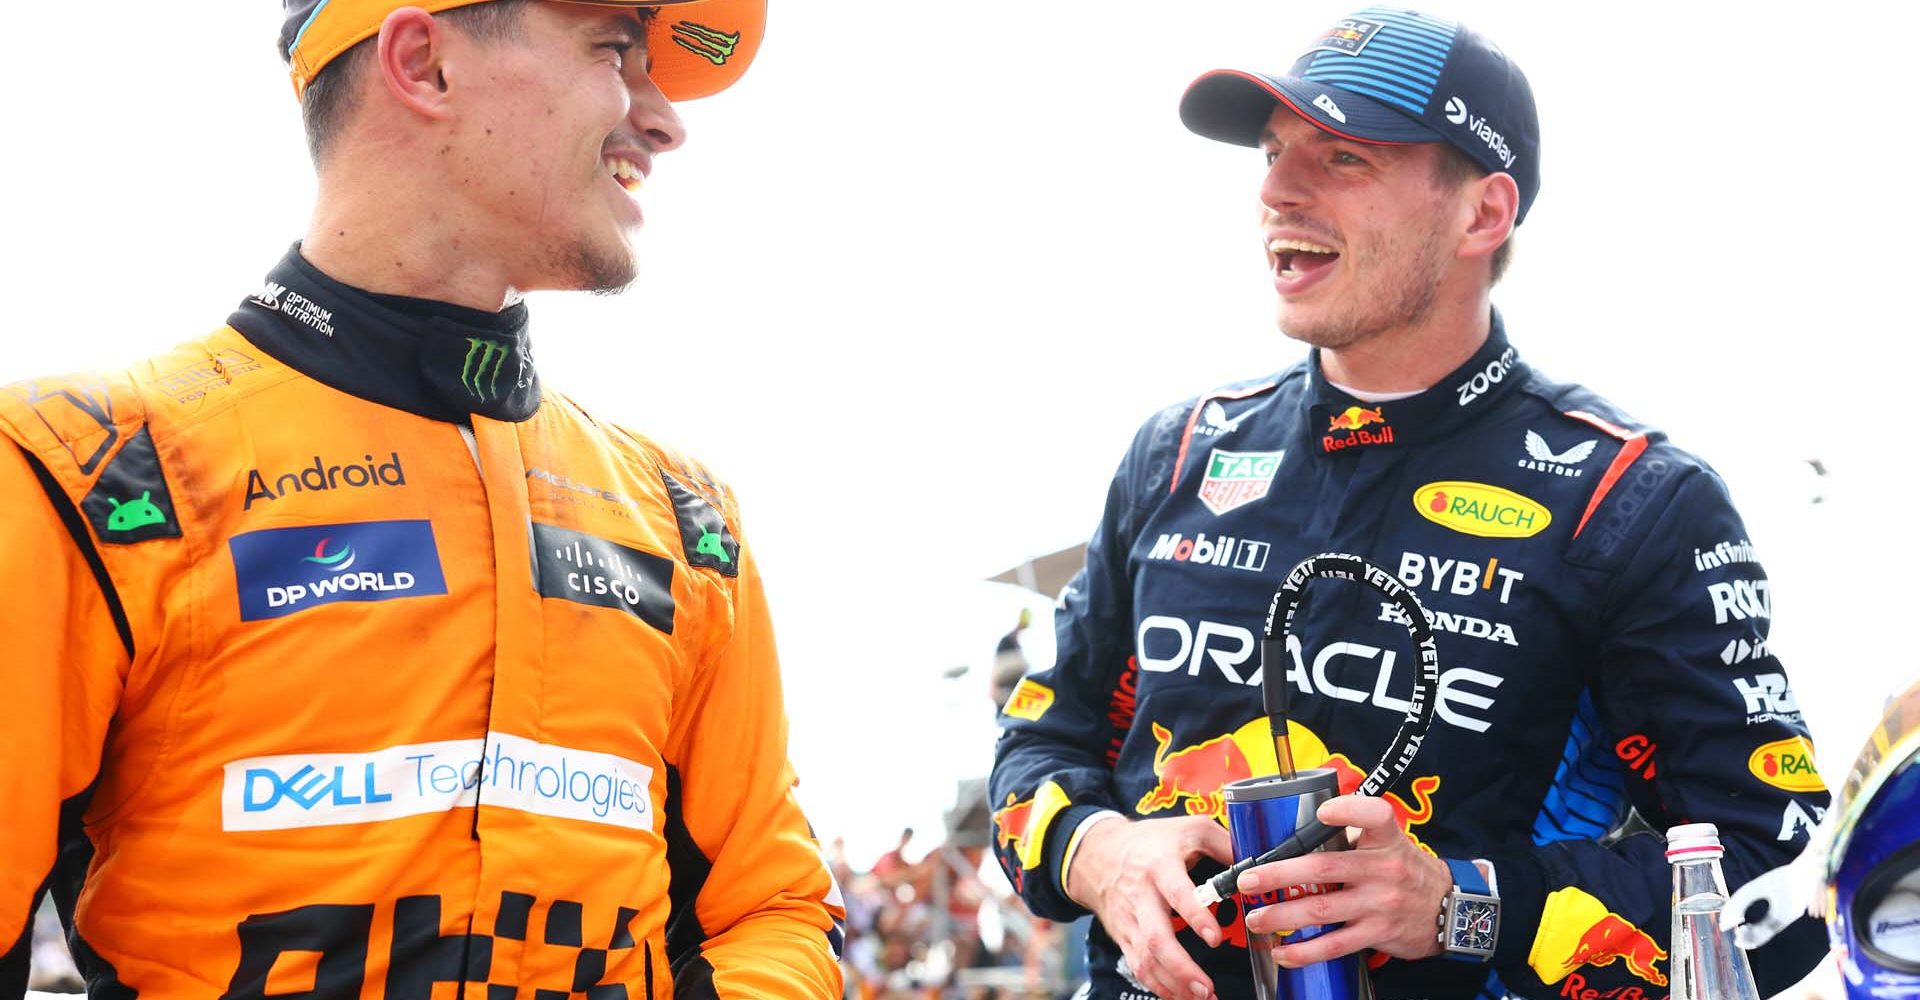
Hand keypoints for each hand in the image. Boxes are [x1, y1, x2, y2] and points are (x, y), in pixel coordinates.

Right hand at [1066, 815, 1234, 998]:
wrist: (1098, 854)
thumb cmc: (1150, 841)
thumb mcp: (1188, 828)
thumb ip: (1223, 843)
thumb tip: (1255, 863)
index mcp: (1160, 866)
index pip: (1177, 894)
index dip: (1195, 916)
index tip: (1214, 937)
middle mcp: (1142, 896)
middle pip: (1155, 938)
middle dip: (1181, 967)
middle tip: (1207, 987)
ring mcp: (1130, 920)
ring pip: (1146, 959)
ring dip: (1173, 984)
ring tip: (1201, 997)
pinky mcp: (1124, 937)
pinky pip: (1139, 966)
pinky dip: (1158, 986)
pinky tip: (1180, 996)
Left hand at [1236, 794, 1450, 966]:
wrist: (1448, 908)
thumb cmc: (1403, 868)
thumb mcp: (1387, 842)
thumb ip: (1350, 835)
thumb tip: (1292, 835)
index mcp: (1385, 838)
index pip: (1374, 815)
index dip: (1349, 810)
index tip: (1323, 812)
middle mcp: (1384, 868)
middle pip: (1325, 868)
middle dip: (1280, 875)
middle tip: (1248, 881)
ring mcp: (1380, 903)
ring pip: (1322, 910)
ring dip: (1282, 915)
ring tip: (1255, 919)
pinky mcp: (1378, 933)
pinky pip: (1335, 944)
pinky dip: (1305, 951)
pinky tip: (1283, 952)